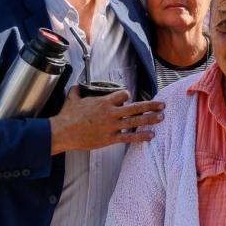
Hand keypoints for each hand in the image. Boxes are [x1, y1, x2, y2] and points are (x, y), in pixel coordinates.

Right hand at [49, 86, 163, 154]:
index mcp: (104, 102)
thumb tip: (75, 87)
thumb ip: (77, 92)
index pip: (123, 95)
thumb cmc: (68, 116)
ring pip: (136, 121)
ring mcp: (112, 126)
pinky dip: (141, 136)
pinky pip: (129, 136)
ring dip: (150, 119)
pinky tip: (151, 135)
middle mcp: (111, 112)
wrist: (63, 132)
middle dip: (151, 105)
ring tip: (161, 117)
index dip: (127, 95)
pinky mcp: (110, 138)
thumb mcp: (72, 99)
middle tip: (162, 104)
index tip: (128, 97)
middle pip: (136, 107)